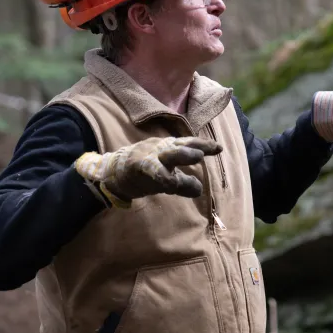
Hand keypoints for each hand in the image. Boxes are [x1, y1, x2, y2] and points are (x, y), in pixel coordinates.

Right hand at [74, 136, 222, 207]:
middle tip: (204, 153)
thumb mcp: (165, 173)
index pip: (189, 143)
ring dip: (182, 156)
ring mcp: (150, 156)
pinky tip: (171, 183)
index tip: (218, 148)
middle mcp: (161, 149)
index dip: (204, 145)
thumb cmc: (144, 171)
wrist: (114, 172)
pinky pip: (152, 170)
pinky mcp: (139, 165)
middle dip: (194, 148)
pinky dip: (162, 176)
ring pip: (168, 155)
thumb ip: (182, 181)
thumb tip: (199, 189)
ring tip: (196, 162)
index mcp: (168, 147)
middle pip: (180, 146)